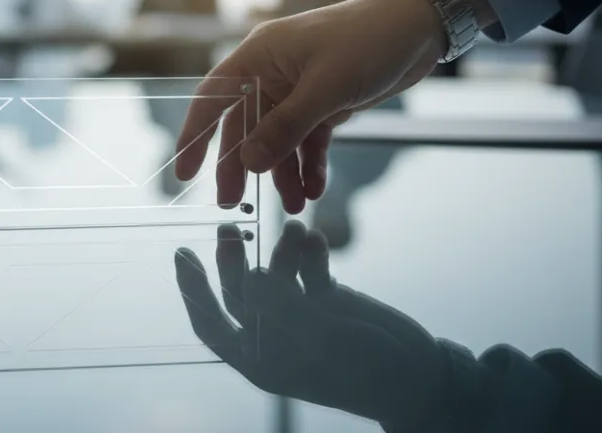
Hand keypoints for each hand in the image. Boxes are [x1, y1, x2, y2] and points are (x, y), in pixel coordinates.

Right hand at [173, 0, 445, 211]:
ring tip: (292, 205)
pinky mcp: (325, 104)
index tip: (185, 171)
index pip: (213, 98)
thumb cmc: (367, 40)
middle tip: (233, 202)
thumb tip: (249, 162)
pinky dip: (310, 165)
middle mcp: (273, 74)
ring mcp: (298, 90)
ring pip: (278, 139)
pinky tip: (314, 189)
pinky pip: (308, 141)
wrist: (417, 26)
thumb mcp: (325, 86)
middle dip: (241, 165)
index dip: (195, 135)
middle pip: (244, 127)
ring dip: (283, 172)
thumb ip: (286, 126)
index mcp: (259, 57)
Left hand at [175, 222, 469, 429]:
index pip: (212, 323)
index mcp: (262, 358)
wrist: (421, 374)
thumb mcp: (324, 339)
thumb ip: (284, 308)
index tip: (181, 255)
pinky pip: (305, 267)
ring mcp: (299, 313)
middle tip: (227, 226)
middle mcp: (274, 334)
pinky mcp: (325, 298)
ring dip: (280, 249)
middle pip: (239, 290)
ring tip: (293, 228)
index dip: (192, 291)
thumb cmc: (370, 370)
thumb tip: (246, 280)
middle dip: (232, 258)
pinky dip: (308, 251)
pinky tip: (315, 236)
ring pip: (274, 272)